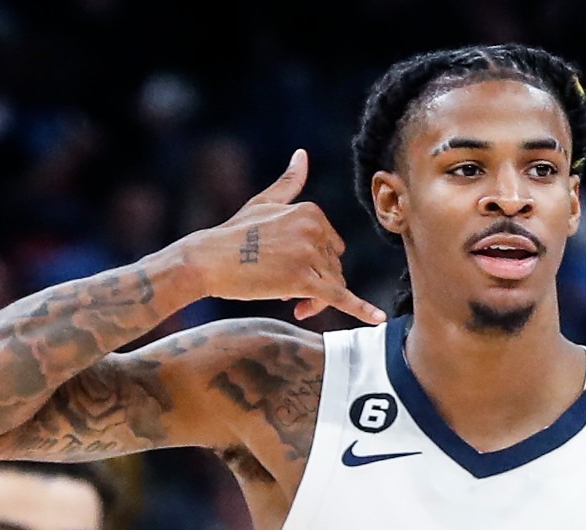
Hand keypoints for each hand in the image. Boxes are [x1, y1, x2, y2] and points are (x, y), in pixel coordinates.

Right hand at [178, 149, 385, 325]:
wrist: (208, 260)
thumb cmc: (232, 234)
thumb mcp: (264, 203)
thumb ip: (289, 184)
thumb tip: (303, 155)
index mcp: (311, 211)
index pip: (332, 248)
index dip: (316, 266)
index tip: (291, 273)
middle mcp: (315, 229)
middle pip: (335, 268)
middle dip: (316, 284)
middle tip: (286, 291)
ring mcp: (310, 254)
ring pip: (333, 286)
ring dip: (315, 300)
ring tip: (290, 302)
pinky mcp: (304, 280)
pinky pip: (340, 298)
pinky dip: (361, 309)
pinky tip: (378, 319)